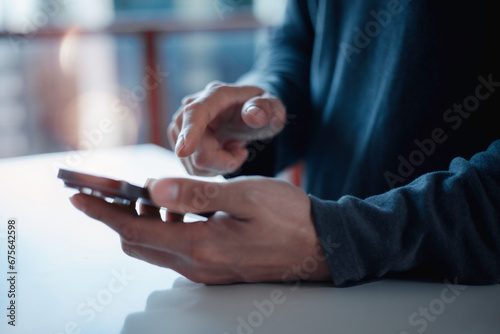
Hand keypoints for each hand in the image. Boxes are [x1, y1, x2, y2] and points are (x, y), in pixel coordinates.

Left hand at [69, 177, 330, 283]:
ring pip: (154, 248)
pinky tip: (177, 209)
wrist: (319, 247)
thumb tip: (152, 188)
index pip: (135, 230)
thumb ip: (196, 194)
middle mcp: (197, 264)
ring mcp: (205, 271)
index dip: (102, 212)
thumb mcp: (245, 195)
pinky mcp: (214, 269)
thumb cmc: (288, 217)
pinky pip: (175, 251)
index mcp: (201, 245)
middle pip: (138, 243)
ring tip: (147, 195)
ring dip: (141, 222)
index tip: (78, 196)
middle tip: (108, 192)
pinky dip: (163, 229)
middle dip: (115, 217)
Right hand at [168, 82, 285, 175]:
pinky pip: (192, 168)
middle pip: (195, 149)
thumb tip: (253, 116)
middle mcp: (191, 107)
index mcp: (216, 95)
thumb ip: (268, 109)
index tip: (184, 151)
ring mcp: (181, 125)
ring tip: (233, 148)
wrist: (249, 112)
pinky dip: (212, 168)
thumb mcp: (274, 108)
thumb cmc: (262, 110)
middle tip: (241, 150)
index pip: (196, 112)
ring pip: (193, 163)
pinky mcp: (179, 141)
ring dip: (219, 165)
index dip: (189, 132)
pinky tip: (223, 153)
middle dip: (222, 160)